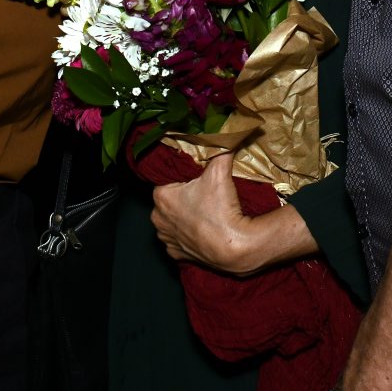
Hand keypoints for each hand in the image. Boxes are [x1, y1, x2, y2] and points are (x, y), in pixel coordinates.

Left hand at [151, 156, 255, 273]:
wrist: (234, 247)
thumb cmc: (221, 209)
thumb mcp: (220, 171)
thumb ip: (220, 149)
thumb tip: (225, 136)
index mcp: (161, 197)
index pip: (167, 181)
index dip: (183, 180)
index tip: (198, 181)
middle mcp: (157, 219)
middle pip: (168, 201)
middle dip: (182, 198)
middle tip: (204, 196)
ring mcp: (166, 239)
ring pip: (172, 221)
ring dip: (184, 218)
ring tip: (205, 214)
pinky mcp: (177, 255)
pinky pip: (178, 241)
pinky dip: (187, 237)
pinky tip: (202, 232)